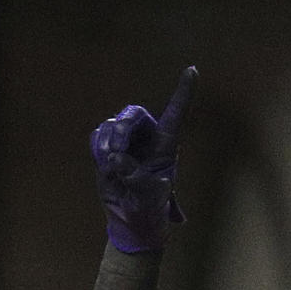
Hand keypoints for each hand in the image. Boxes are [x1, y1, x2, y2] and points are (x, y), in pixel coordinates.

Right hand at [90, 65, 197, 252]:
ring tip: (112, 167)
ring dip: (108, 144)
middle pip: (134, 114)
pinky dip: (98, 149)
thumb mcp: (149, 197)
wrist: (131, 219)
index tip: (192, 70)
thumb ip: (136, 177)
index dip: (184, 92)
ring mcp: (126, 141)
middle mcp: (147, 138)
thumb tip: (117, 159)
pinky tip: (105, 166)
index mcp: (166, 145)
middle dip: (123, 128)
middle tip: (117, 150)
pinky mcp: (107, 147)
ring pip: (112, 125)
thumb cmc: (149, 209)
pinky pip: (98, 136)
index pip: (176, 114)